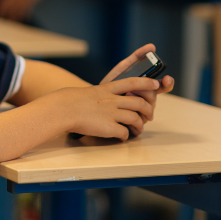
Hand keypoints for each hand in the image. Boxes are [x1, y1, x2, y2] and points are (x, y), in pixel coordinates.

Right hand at [45, 78, 159, 140]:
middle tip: (150, 115)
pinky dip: (127, 136)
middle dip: (148, 110)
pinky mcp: (109, 127)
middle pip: (139, 103)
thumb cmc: (72, 101)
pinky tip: (123, 137)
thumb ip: (103, 94)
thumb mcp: (91, 92)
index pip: (132, 82)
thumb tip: (111, 100)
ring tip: (139, 129)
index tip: (156, 84)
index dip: (146, 83)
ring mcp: (112, 113)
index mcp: (108, 89)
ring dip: (140, 125)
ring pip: (136, 118)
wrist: (64, 109)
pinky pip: (125, 133)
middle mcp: (113, 99)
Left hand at [101, 44, 174, 135]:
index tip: (167, 78)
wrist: (93, 101)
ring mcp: (141, 113)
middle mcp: (146, 101)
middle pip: (155, 96)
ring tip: (126, 95)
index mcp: (147, 88)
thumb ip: (136, 58)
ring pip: (148, 107)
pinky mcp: (133, 124)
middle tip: (134, 88)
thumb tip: (151, 46)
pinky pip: (139, 118)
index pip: (164, 86)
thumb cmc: (111, 85)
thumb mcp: (123, 69)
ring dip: (138, 99)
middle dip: (146, 91)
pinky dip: (133, 112)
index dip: (168, 83)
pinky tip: (125, 107)